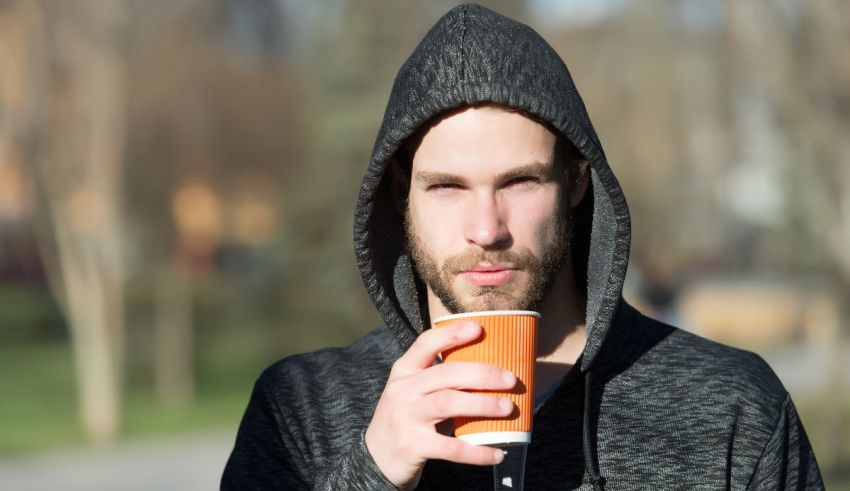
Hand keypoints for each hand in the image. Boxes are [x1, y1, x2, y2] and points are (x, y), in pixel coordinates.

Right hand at [364, 321, 516, 489]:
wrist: (375, 458)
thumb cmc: (406, 417)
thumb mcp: (412, 390)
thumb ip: (439, 378)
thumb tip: (490, 369)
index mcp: (403, 371)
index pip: (426, 343)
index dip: (452, 334)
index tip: (479, 329)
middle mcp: (402, 390)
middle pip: (446, 374)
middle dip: (482, 373)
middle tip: (511, 379)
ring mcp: (405, 418)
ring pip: (448, 404)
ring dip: (482, 404)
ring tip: (508, 407)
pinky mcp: (412, 446)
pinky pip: (450, 448)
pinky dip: (477, 452)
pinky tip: (497, 453)